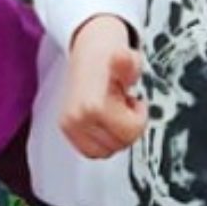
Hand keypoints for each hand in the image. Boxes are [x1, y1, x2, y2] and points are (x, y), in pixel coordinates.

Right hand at [61, 15, 146, 158]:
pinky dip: (103, 141)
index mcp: (93, 106)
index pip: (129, 133)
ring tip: (115, 112)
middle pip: (119, 145)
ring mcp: (70, 125)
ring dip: (116, 134)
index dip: (139, 118)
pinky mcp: (67, 129)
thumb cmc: (110, 59)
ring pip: (105, 151)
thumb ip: (128, 63)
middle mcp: (78, 119)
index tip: (135, 102)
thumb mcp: (128, 60)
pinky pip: (91, 151)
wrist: (89, 54)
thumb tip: (121, 56)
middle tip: (125, 106)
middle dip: (128, 127)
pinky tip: (107, 120)